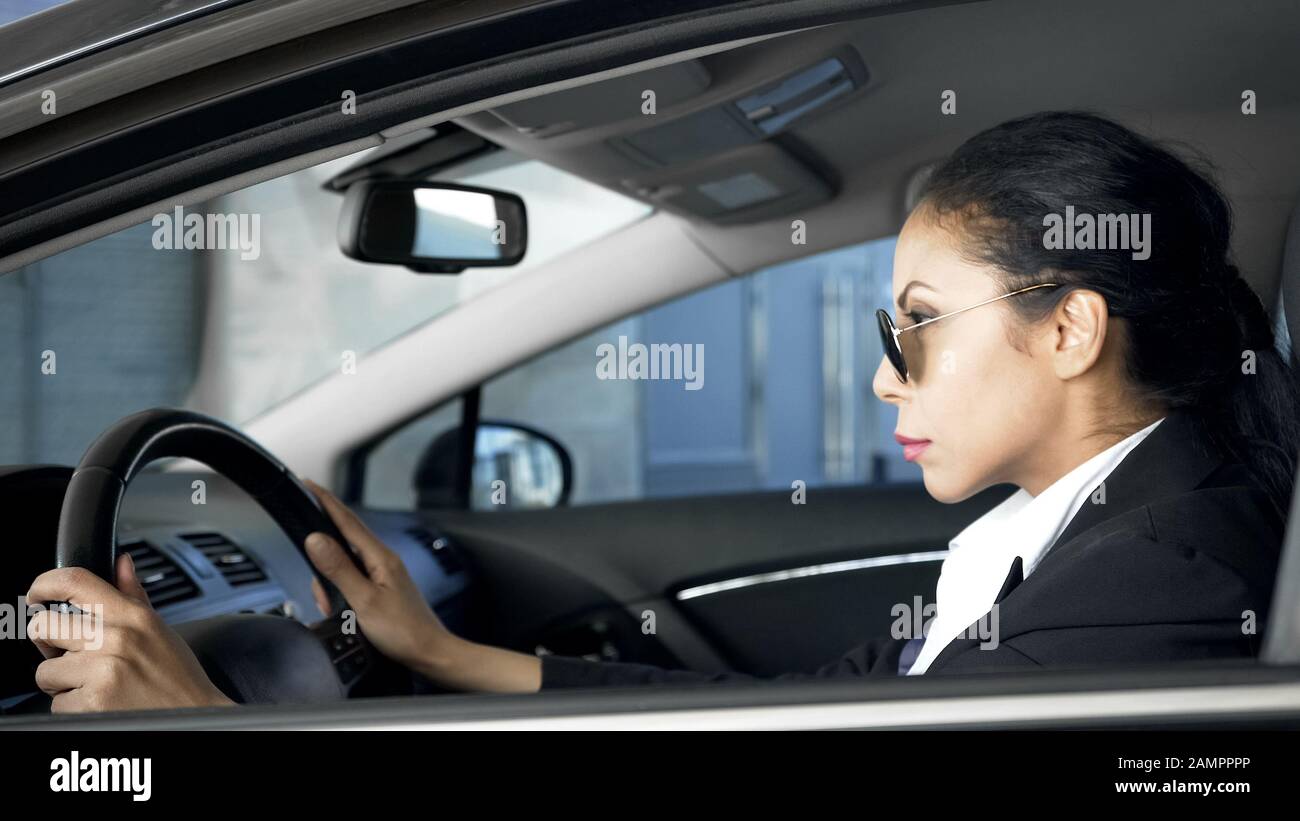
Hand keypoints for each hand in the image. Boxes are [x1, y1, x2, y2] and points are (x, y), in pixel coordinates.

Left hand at [27, 556, 234, 713]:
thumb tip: (121, 563)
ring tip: (96, 685)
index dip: (44, 584)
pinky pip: (57, 703)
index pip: (74, 582)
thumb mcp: (159, 629)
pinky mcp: (92, 702)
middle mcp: (115, 638)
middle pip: (44, 627)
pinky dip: (73, 708)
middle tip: (71, 656)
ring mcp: (102, 670)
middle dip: (49, 646)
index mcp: (132, 616)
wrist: (196, 715)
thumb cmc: (178, 676)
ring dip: (62, 683)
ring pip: (46, 672)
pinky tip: (101, 704)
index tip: (38, 594)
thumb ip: (133, 595)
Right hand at [302, 479, 456, 678]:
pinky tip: (344, 615)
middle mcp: (382, 561)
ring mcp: (382, 575)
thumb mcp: (363, 600)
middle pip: (341, 544)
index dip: (325, 501)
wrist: (430, 653)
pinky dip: (341, 597)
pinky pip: (351, 583)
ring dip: (332, 589)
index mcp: (380, 557)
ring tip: (338, 615)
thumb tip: (315, 538)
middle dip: (323, 567)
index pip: (347, 520)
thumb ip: (338, 568)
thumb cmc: (404, 631)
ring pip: (343, 567)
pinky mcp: (381, 589)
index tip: (308, 483)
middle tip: (325, 599)